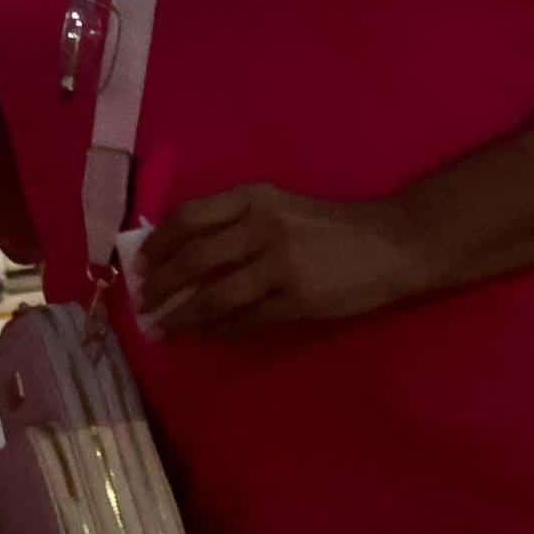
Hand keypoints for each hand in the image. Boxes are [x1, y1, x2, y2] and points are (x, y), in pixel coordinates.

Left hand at [134, 185, 424, 336]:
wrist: (394, 243)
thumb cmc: (329, 226)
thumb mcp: (279, 207)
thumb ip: (233, 222)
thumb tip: (175, 251)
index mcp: (253, 199)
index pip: (188, 218)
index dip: (157, 244)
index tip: (140, 263)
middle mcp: (262, 227)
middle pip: (193, 259)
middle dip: (161, 284)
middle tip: (143, 302)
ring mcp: (280, 265)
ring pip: (214, 296)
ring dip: (183, 315)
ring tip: (164, 327)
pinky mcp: (298, 300)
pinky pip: (245, 320)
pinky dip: (219, 330)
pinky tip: (206, 334)